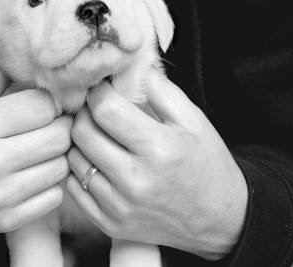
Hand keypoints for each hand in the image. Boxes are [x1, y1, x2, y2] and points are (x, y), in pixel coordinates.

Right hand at [0, 62, 71, 238]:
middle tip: (47, 122)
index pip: (42, 106)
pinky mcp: (6, 221)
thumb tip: (27, 59)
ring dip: (56, 154)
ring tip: (38, 146)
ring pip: (61, 166)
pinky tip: (32, 172)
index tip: (42, 101)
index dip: (48, 99)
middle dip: (59, 124)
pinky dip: (49, 182)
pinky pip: (53, 196)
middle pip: (59, 136)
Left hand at [66, 67, 247, 259]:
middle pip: (82, 133)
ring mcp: (119, 206)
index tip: (102, 89)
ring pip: (73, 160)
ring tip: (97, 135)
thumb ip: (162, 90)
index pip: (104, 110)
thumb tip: (133, 67)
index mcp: (158, 148)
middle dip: (83, 113)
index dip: (98, 92)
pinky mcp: (110, 224)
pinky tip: (95, 160)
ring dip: (79, 142)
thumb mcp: (194, 120)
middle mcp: (135, 181)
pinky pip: (73, 189)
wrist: (219, 220)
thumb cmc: (206, 163)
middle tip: (96, 110)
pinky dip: (78, 170)